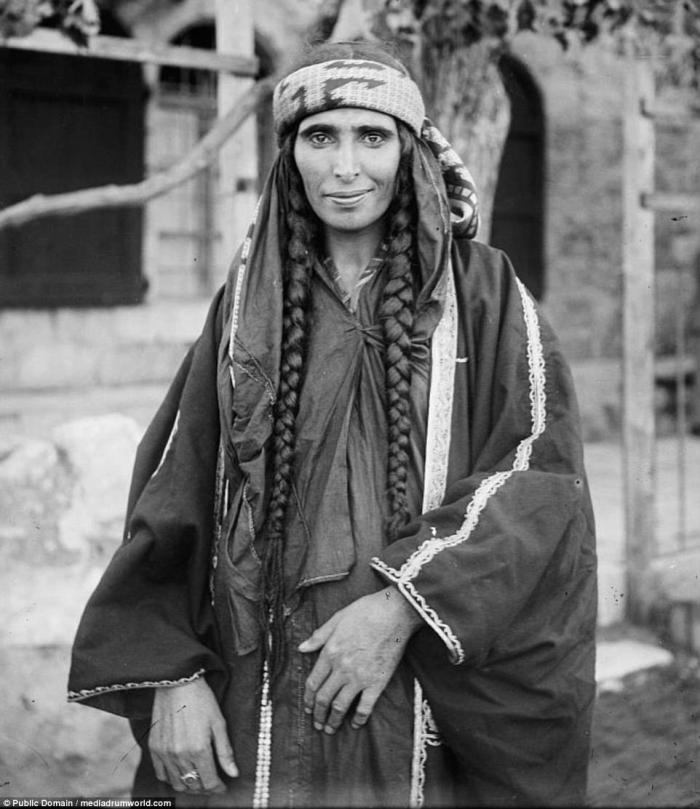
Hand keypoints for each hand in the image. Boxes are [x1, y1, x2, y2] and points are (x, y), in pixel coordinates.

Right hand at [148, 677, 237, 793]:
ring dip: (189, 785)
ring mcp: (165, 753)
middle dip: (205, 787)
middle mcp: (180, 755)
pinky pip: (161, 774)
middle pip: (193, 785)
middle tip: (212, 781)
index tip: (223, 785)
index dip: (218, 787)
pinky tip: (180, 771)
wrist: (177, 683)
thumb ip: (225, 752)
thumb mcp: (219, 723)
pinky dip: (172, 778)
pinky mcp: (154, 748)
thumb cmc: (201, 700)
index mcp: (199, 750)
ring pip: (177, 783)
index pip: (209, 782)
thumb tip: (233, 774)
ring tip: (198, 778)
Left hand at [298, 586, 422, 734]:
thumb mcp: (337, 618)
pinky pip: (366, 706)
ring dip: (333, 721)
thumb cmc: (365, 611)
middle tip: (317, 724)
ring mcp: (359, 677)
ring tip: (330, 729)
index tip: (307, 708)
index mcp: (330, 652)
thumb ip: (318, 636)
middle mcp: (342, 668)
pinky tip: (355, 724)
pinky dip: (359, 718)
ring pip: (340, 706)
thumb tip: (301, 648)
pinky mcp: (377, 682)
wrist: (394, 613)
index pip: (313, 682)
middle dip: (318, 714)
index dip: (308, 698)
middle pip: (324, 698)